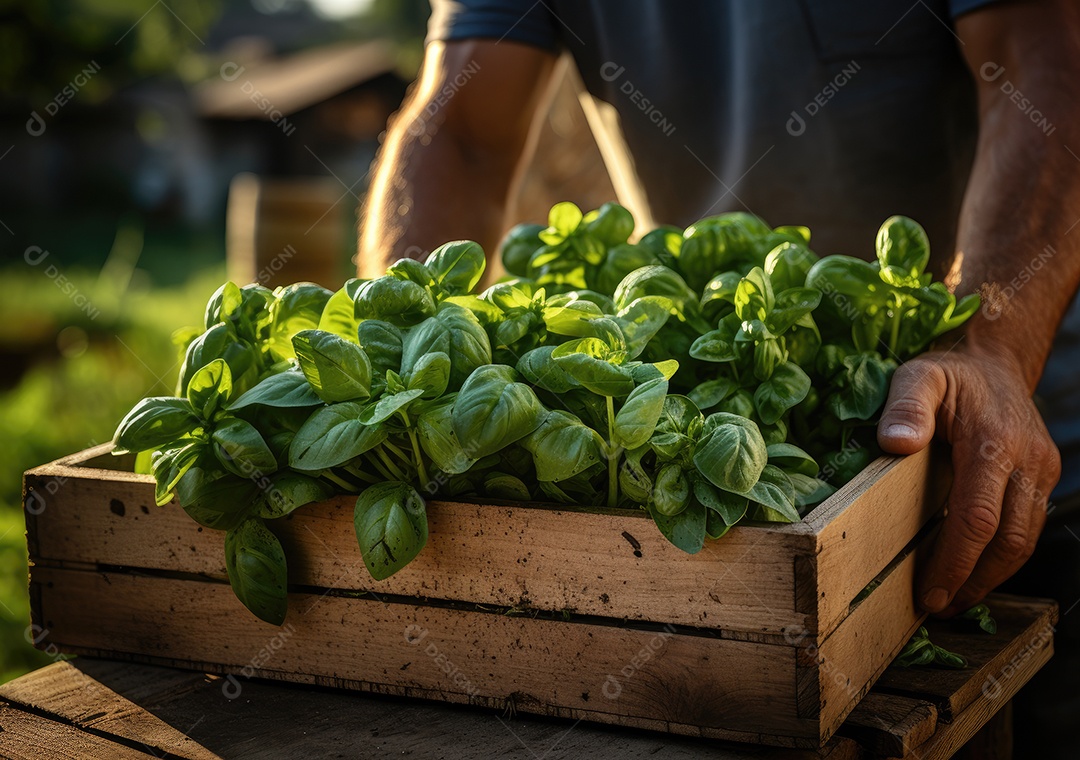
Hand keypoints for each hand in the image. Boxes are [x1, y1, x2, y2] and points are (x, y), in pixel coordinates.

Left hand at [876, 347, 1059, 615]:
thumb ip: (905, 406)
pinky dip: (1002, 555)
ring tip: (952, 597)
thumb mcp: (917, 376)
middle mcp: (1027, 461)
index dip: (955, 562)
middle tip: (936, 606)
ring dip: (990, 576)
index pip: (978, 518)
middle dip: (973, 580)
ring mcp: (1041, 471)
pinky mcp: (1043, 477)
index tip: (929, 592)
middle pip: (1009, 541)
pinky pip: (1027, 526)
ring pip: (1024, 541)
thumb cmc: (948, 373)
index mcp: (994, 443)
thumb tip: (896, 444)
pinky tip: (973, 568)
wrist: (993, 361)